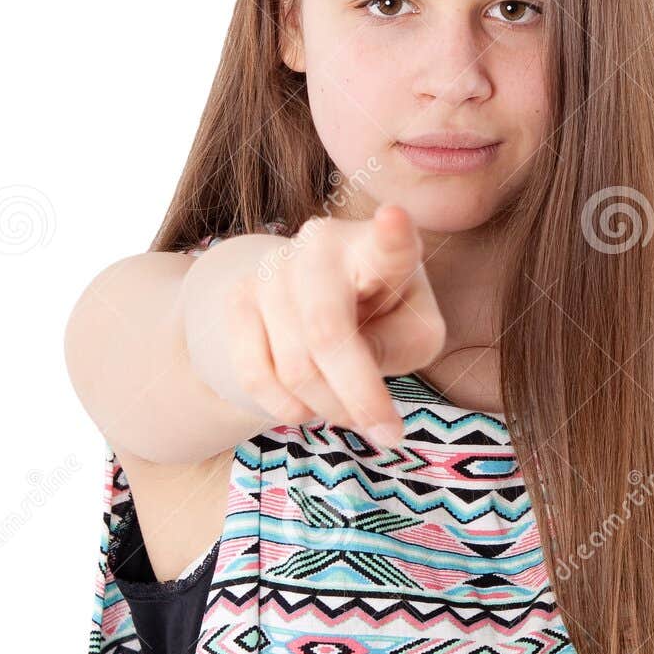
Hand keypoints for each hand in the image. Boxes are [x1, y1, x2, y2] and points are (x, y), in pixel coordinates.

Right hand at [189, 203, 445, 444]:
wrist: (314, 301)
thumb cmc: (382, 315)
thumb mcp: (415, 332)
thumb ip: (402, 345)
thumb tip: (357, 373)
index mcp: (378, 248)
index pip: (387, 242)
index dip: (391, 234)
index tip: (394, 219)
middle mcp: (321, 247)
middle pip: (328, 333)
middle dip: (359, 397)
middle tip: (389, 434)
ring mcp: (272, 270)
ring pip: (295, 368)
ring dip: (328, 408)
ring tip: (348, 410)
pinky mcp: (238, 299)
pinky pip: (255, 377)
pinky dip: (288, 409)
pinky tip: (308, 407)